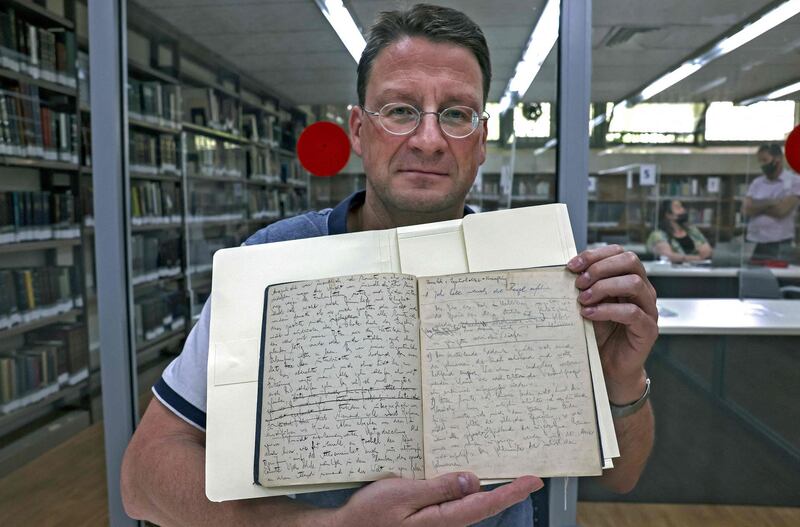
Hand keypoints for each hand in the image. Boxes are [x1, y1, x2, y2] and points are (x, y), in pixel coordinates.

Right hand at [332, 472, 542, 526]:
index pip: (486, 504)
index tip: (534, 480)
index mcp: (442, 520)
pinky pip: (455, 504)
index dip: (512, 492)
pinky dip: (469, 491)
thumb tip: (473, 480)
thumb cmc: (369, 515)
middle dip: (508, 491)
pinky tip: (471, 482)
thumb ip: (439, 488)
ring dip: (490, 491)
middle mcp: (444, 524)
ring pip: (471, 505)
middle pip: (484, 506)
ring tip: (508, 477)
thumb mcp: (402, 494)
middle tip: (529, 477)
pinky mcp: (428, 518)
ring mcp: (437, 522)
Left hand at [568, 245, 658, 404]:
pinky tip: (588, 314)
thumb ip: (585, 285)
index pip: (619, 253)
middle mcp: (643, 290)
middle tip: (579, 282)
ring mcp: (649, 309)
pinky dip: (607, 310)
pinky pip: (632, 313)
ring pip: (633, 283)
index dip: (595, 255)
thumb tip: (568, 268)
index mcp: (630, 278)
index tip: (572, 266)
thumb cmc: (600, 332)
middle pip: (630, 261)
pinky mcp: (648, 329)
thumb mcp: (589, 302)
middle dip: (600, 268)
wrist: (609, 365)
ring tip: (583, 299)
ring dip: (603, 287)